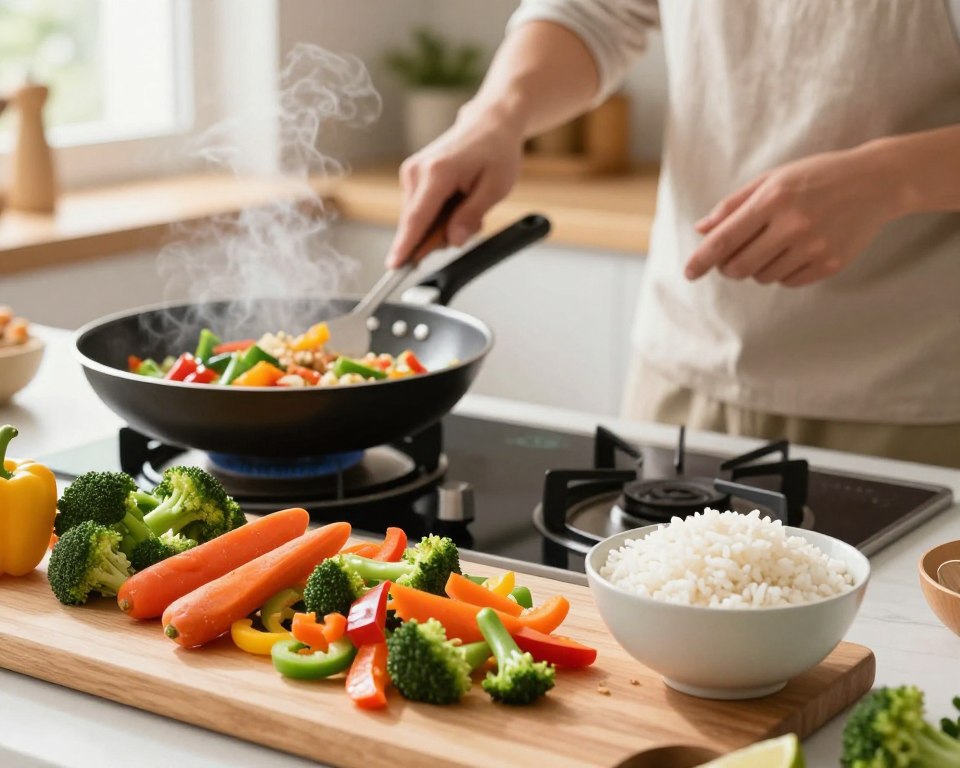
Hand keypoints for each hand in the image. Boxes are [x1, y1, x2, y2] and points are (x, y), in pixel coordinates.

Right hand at [386, 101, 524, 267]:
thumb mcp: (495, 188)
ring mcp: (411, 172)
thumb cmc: (496, 152)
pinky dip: (436, 215)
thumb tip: (452, 240)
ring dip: (440, 224)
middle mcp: (417, 171)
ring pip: (417, 219)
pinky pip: (418, 210)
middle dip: (439, 235)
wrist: (489, 124)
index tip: (394, 266)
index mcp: (438, 173)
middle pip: (416, 224)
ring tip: (466, 205)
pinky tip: (454, 202)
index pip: (416, 219)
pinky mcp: (410, 176)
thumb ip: (471, 216)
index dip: (405, 246)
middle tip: (471, 222)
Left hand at [685, 146, 902, 286]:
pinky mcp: (830, 264)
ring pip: (762, 277)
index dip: (701, 260)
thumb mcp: (773, 178)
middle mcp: (793, 225)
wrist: (876, 182)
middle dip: (728, 267)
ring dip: (757, 268)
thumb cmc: (816, 176)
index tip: (688, 273)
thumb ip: (734, 205)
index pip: (724, 240)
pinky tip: (796, 251)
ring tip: (774, 244)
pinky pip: (788, 282)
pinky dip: (782, 273)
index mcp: (773, 199)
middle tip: (732, 258)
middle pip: (739, 267)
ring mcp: (814, 247)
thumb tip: (701, 230)